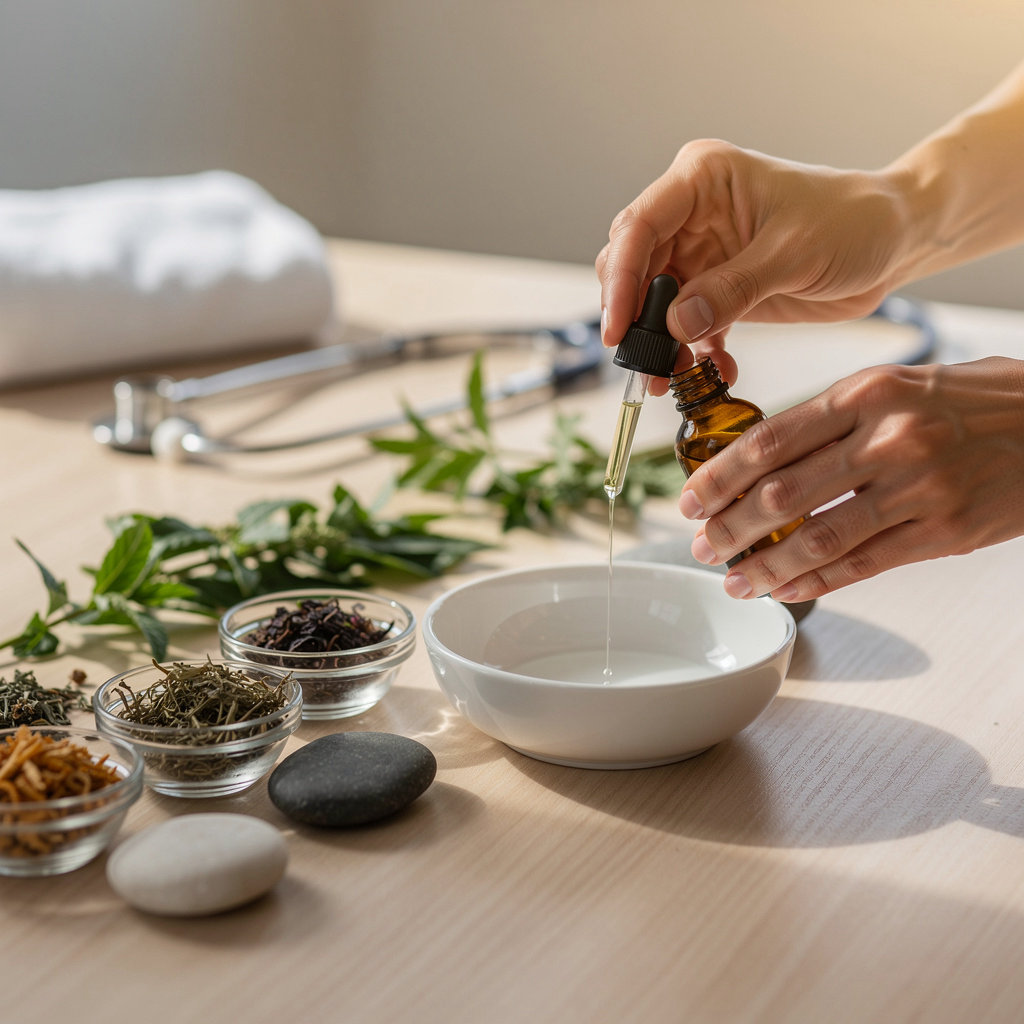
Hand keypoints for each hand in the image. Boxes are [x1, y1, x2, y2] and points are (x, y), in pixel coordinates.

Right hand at [595, 140, 910, 393]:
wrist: (893, 240)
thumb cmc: (854, 222)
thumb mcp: (795, 253)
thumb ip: (733, 289)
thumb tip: (676, 324)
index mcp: (702, 180)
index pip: (639, 227)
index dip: (620, 279)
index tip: (619, 329)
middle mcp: (691, 214)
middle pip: (633, 266)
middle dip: (634, 318)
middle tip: (644, 363)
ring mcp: (701, 253)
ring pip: (652, 303)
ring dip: (659, 344)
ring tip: (672, 380)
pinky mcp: (715, 288)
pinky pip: (684, 326)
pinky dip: (691, 354)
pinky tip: (713, 372)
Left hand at [679, 358, 1023, 600]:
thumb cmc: (974, 403)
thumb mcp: (900, 386)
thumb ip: (836, 419)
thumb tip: (763, 459)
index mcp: (868, 394)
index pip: (770, 440)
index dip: (720, 476)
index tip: (691, 498)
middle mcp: (889, 438)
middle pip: (783, 493)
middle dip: (730, 526)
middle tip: (702, 545)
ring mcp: (920, 487)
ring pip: (818, 538)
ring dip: (766, 566)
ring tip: (736, 579)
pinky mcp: (945, 532)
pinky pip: (863, 565)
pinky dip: (816, 583)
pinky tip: (787, 590)